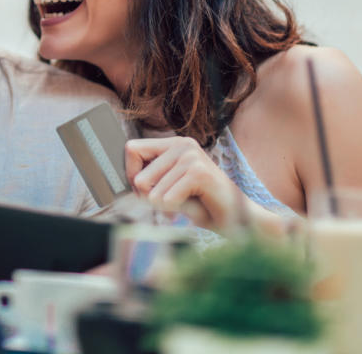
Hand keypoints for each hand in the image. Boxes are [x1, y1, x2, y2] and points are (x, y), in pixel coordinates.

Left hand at [125, 136, 244, 230]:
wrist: (238, 218)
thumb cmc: (201, 204)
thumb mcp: (169, 187)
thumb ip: (148, 179)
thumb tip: (123, 180)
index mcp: (173, 143)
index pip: (131, 149)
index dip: (130, 174)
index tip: (143, 191)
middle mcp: (182, 144)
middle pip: (139, 176)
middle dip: (149, 198)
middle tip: (170, 203)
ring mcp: (191, 156)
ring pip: (153, 192)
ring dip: (166, 207)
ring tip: (185, 204)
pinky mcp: (198, 172)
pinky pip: (166, 199)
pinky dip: (175, 210)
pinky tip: (192, 207)